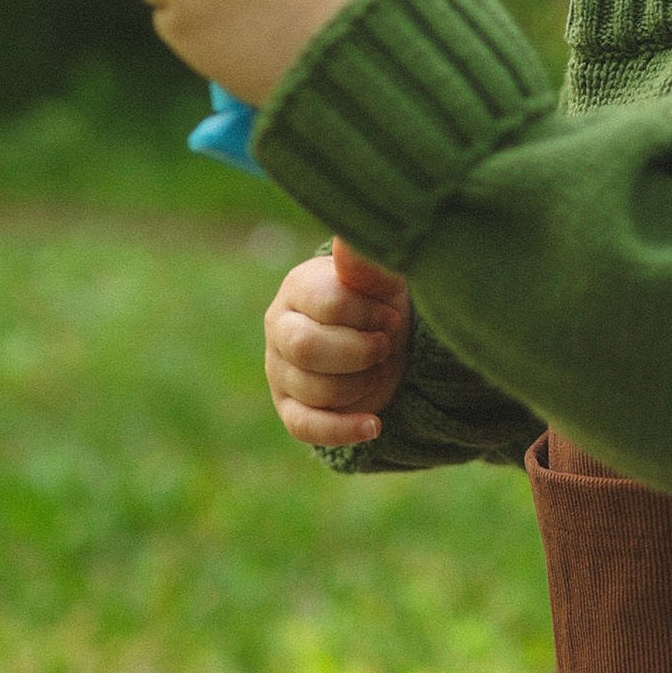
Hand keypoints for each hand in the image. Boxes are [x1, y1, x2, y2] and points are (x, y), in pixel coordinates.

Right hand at [264, 237, 411, 447]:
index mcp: (298, 288)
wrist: (386, 338)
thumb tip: (348, 242)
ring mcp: (280, 370)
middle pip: (306, 348)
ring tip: (379, 369)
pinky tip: (374, 425)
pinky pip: (305, 427)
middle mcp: (279, 327)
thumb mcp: (383, 280)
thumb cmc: (381, 302)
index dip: (367, 315)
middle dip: (358, 352)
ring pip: (313, 390)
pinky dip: (343, 430)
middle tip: (385, 345)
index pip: (326, 304)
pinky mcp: (290, 407)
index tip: (392, 316)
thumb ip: (366, 264)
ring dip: (361, 384)